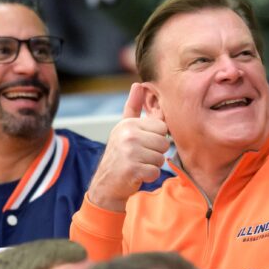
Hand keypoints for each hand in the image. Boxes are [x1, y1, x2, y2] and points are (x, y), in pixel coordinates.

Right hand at [86, 83, 168, 211]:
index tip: (142, 144)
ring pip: (161, 158)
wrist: (105, 184)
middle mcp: (128, 135)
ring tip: (138, 165)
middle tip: (140, 157)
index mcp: (128, 123)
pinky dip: (149, 176)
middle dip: (156, 153)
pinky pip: (156, 172)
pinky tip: (137, 175)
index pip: (161, 127)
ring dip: (152, 165)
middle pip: (163, 142)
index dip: (156, 138)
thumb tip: (138, 84)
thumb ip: (134, 107)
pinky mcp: (132, 169)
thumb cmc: (120, 154)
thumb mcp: (124, 129)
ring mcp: (129, 152)